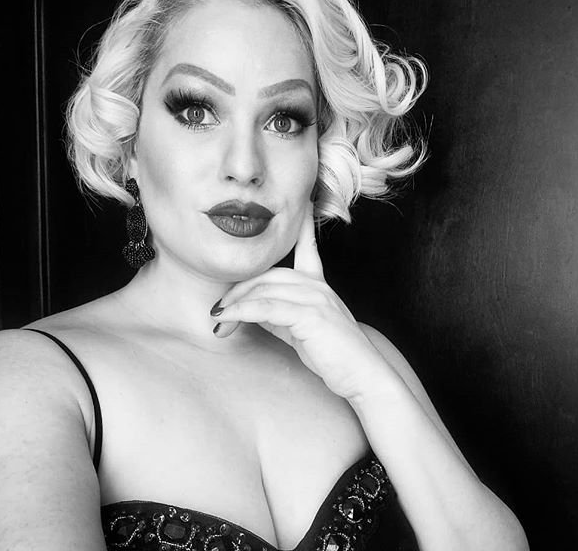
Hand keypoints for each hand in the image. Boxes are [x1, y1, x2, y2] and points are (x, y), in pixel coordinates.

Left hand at [211, 201, 392, 399]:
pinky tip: (226, 318)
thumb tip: (251, 310)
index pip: (307, 247)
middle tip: (218, 311)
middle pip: (267, 275)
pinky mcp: (309, 314)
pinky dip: (241, 312)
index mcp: (317, 284)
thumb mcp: (299, 328)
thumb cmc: (332, 354)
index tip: (303, 202)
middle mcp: (316, 285)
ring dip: (234, 305)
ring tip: (217, 319)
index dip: (301, 226)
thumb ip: (278, 314)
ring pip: (263, 290)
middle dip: (238, 291)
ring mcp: (315, 297)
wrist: (359, 374)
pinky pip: (265, 308)